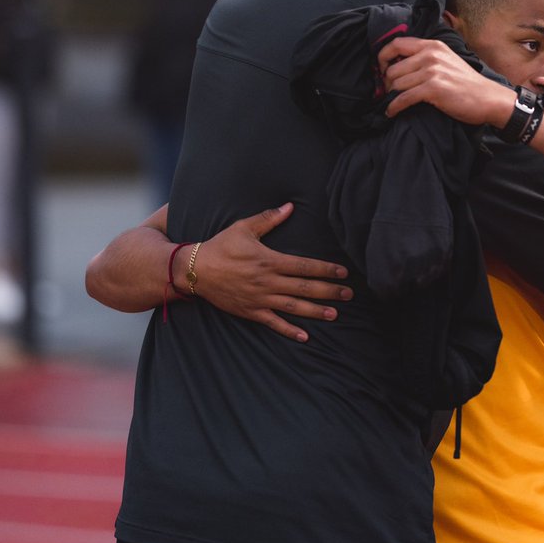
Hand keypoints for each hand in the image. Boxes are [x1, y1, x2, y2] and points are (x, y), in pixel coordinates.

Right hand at [189, 203, 351, 341]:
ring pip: (294, 307)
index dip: (326, 270)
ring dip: (316, 311)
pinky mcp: (251, 311)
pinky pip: (273, 323)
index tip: (343, 272)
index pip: (305, 266)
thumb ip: (269, 218)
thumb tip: (290, 206)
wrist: (194, 270)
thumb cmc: (220, 246)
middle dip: (329, 291)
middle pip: (305, 288)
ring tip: (335, 314)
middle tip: (349, 294)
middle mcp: (268, 282)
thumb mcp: (244, 227)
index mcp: (270, 261)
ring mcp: (260, 299)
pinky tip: (305, 336)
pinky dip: (289, 330)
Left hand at [377, 37, 513, 124]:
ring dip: (390, 96)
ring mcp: (432, 71)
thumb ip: (426, 57)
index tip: (381, 69)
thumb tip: (399, 64)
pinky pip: (403, 98)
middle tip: (389, 93)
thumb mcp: (446, 60)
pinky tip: (392, 112)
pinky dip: (394, 107)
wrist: (488, 98)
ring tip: (392, 103)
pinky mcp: (433, 89)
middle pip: (392, 68)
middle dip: (387, 83)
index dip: (383, 56)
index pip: (396, 44)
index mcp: (432, 45)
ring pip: (396, 84)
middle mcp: (431, 55)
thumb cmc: (466, 84)